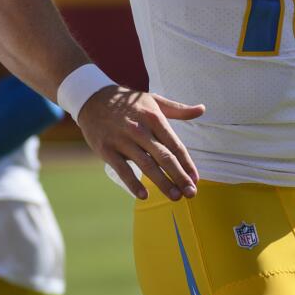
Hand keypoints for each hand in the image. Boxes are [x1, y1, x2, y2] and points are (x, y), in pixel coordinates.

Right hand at [76, 86, 203, 201]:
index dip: (187, 163)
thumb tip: (202, 109)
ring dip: (162, 182)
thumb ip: (179, 109)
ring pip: (146, 165)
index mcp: (154, 117)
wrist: (92, 98)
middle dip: (179, 176)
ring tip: (175, 196)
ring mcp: (122, 140)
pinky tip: (144, 195)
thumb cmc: (129, 102)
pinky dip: (133, 183)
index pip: (175, 144)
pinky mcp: (106, 149)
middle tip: (191, 193)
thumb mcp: (154, 100)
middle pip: (164, 157)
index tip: (196, 179)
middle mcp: (140, 129)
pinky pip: (122, 169)